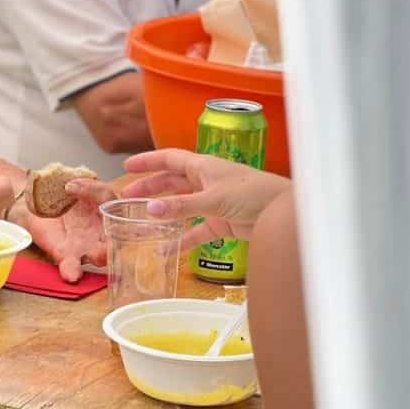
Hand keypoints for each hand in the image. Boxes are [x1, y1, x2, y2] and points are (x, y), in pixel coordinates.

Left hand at [12, 179, 116, 282]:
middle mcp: (100, 228)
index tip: (76, 190)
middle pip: (118, 235)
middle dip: (118, 236)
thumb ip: (78, 183)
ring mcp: (85, 244)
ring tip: (98, 255)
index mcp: (105, 206)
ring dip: (101, 255)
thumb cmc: (59, 193)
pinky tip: (71, 275)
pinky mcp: (66, 254)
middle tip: (112, 233)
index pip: (111, 201)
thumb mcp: (70, 179)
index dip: (101, 195)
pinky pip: (72, 266)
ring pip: (101, 255)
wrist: (34, 203)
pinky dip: (72, 271)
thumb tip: (71, 186)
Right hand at [119, 149, 291, 250]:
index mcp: (203, 166)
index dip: (148, 161)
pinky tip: (166, 249)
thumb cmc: (253, 194)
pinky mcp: (221, 222)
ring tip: (140, 220)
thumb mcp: (213, 198)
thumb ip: (181, 206)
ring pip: (180, 206)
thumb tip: (150, 210)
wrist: (282, 213)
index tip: (127, 167)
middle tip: (127, 196)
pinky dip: (181, 239)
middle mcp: (205, 181)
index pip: (169, 159)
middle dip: (149, 188)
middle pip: (171, 182)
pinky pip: (195, 231)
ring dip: (162, 212)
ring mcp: (213, 202)